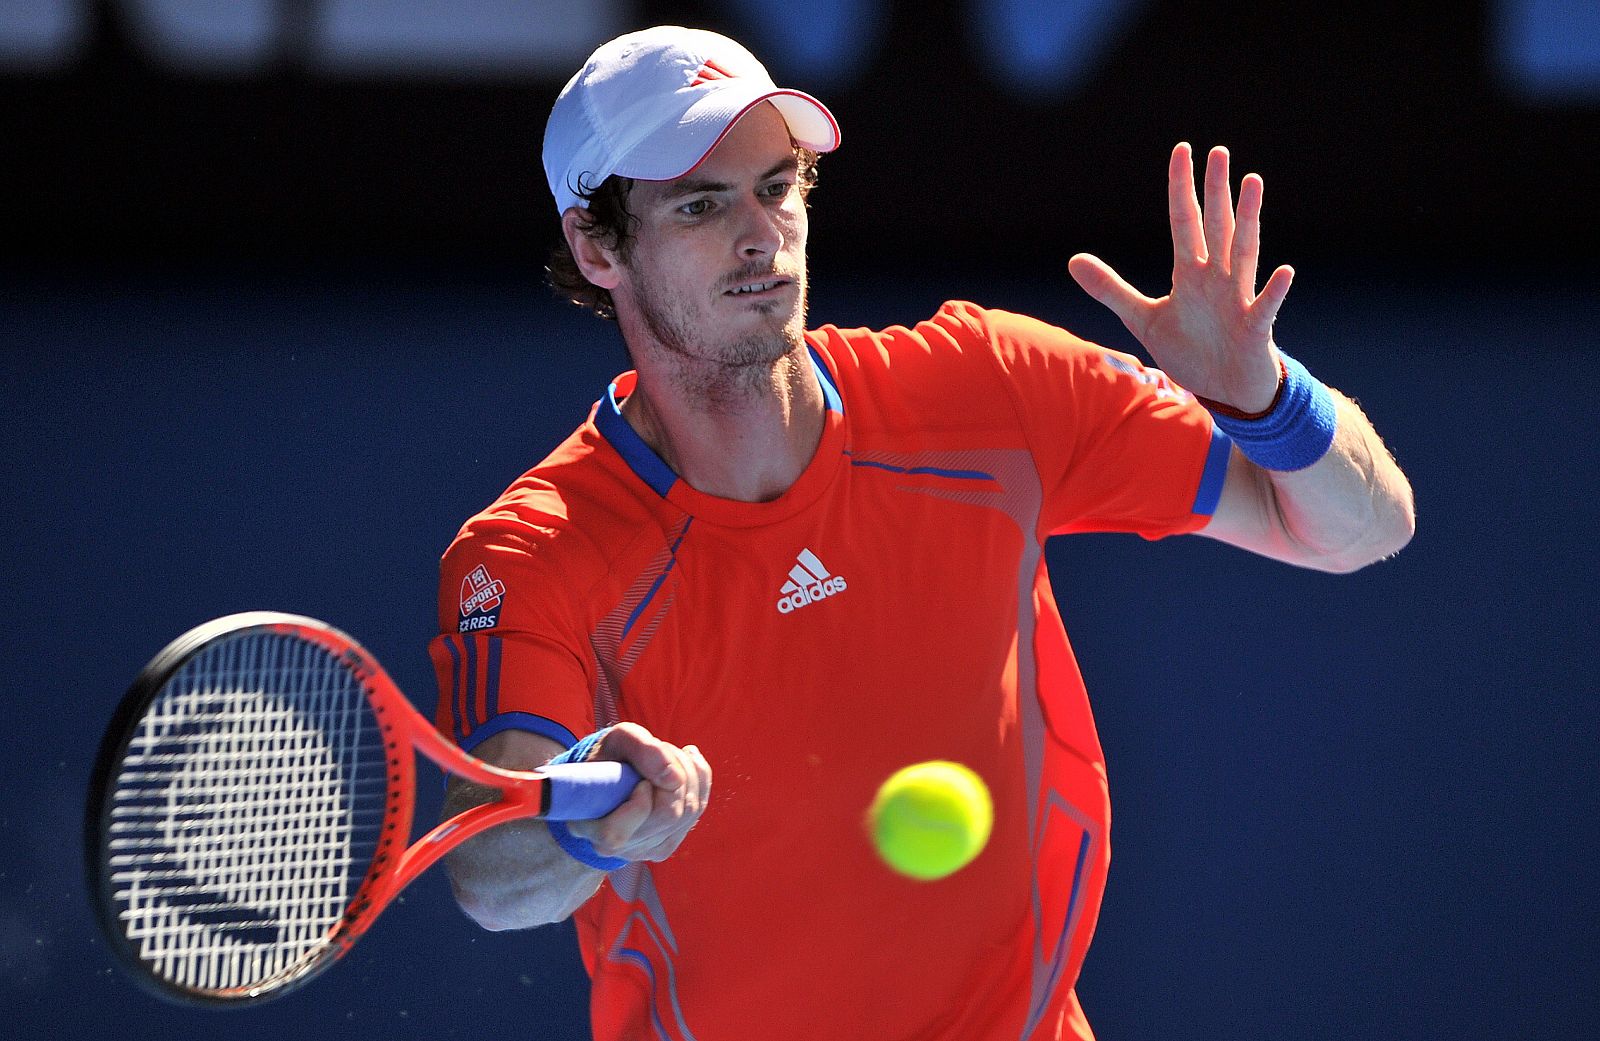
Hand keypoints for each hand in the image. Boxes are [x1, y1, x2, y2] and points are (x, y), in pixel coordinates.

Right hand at [567, 721, 711, 862]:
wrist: (610, 776)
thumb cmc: (610, 758)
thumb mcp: (616, 741)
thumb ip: (641, 750)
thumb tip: (674, 777)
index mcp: (590, 827)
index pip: (620, 830)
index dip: (641, 796)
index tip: (641, 775)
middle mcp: (617, 847)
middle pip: (668, 815)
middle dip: (674, 773)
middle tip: (662, 751)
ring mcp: (644, 850)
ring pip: (688, 812)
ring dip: (688, 773)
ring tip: (669, 756)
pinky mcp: (665, 846)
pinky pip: (696, 812)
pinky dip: (698, 782)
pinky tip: (682, 768)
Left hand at [1068, 143, 1292, 413]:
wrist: (1225, 391)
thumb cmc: (1191, 350)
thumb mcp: (1143, 319)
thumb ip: (1112, 289)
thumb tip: (1073, 260)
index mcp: (1191, 274)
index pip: (1184, 222)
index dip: (1182, 189)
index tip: (1183, 151)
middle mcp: (1217, 279)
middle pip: (1216, 227)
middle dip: (1216, 191)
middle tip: (1219, 152)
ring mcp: (1239, 301)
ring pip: (1244, 253)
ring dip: (1249, 219)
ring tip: (1253, 183)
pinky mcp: (1255, 330)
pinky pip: (1265, 307)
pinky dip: (1274, 291)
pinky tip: (1284, 270)